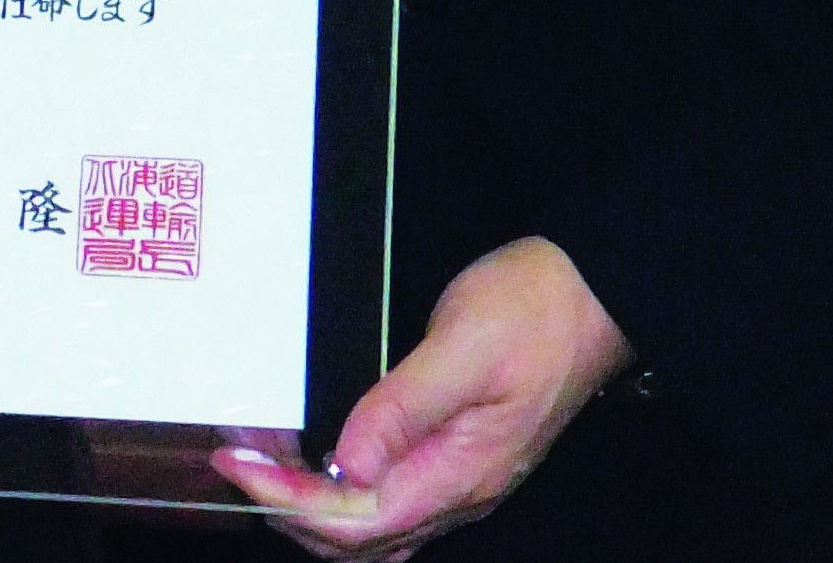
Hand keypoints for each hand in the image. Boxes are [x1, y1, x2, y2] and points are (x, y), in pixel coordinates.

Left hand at [212, 239, 625, 552]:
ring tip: (264, 468)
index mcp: (460, 473)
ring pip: (375, 531)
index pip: (353, 519)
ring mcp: (464, 481)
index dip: (286, 500)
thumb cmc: (536, 310)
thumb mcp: (461, 346)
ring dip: (313, 511)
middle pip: (358, 541)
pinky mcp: (462, 460)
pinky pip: (394, 505)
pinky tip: (321, 465)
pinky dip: (344, 497)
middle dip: (288, 511)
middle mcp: (461, 492)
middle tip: (237, 464)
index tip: (236, 466)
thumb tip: (344, 462)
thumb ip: (402, 407)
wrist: (596, 294)